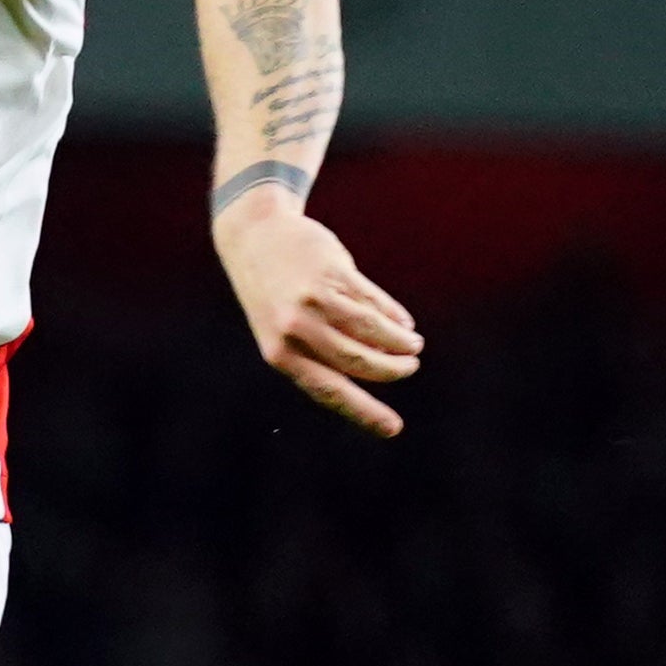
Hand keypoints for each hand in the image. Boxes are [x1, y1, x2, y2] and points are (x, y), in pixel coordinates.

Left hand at [215, 197, 420, 436]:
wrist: (253, 236)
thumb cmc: (275, 294)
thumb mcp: (286, 330)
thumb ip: (324, 351)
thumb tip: (381, 365)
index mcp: (280, 353)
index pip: (329, 390)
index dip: (364, 411)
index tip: (393, 429)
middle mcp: (295, 329)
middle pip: (359, 361)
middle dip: (392, 369)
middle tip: (409, 367)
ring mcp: (313, 299)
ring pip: (372, 330)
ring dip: (400, 342)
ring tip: (412, 345)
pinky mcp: (332, 272)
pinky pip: (373, 301)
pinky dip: (393, 315)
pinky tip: (402, 322)